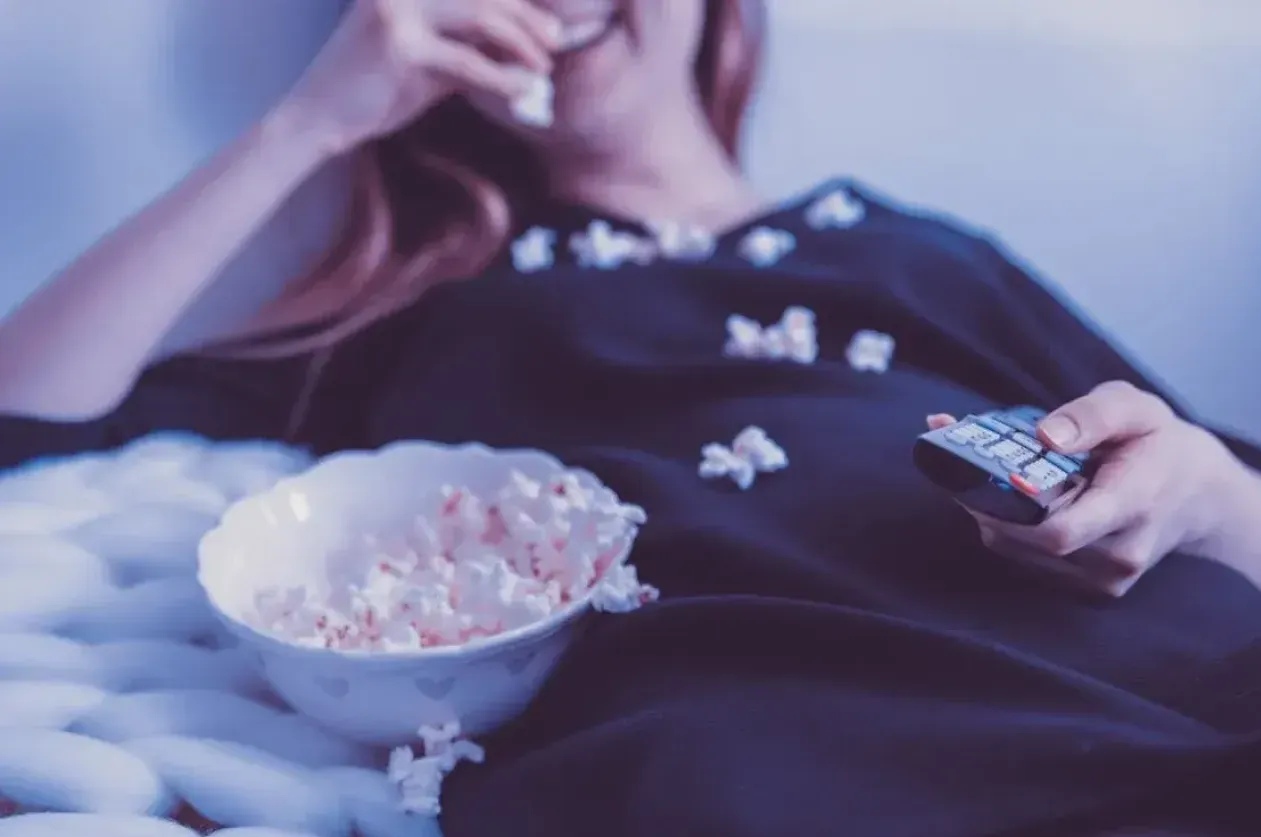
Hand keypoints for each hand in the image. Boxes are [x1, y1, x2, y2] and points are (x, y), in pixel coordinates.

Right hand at [276, 0, 562, 155]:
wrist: (318, 118)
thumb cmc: (374, 91)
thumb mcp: (428, 64)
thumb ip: (468, 49)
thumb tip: (521, 53)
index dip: (517, 2)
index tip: (549, 23)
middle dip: (527, 16)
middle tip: (556, 41)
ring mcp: (398, 11)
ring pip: (480, 16)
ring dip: (521, 42)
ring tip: (544, 65)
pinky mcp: (399, 47)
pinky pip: (467, 61)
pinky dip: (501, 76)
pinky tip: (522, 89)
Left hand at [929, 381, 1254, 596]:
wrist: (1195, 495)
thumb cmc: (1157, 444)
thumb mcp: (1134, 407)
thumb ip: (1091, 414)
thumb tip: (1045, 436)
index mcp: (1133, 505)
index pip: (1061, 531)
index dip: (1008, 509)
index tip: (980, 472)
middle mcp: (1118, 555)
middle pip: (1025, 540)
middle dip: (984, 499)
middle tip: (960, 457)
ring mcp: (1102, 580)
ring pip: (1016, 551)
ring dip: (988, 512)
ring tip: (982, 471)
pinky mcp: (1085, 588)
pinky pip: (1024, 559)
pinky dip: (1004, 527)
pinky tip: (1005, 497)